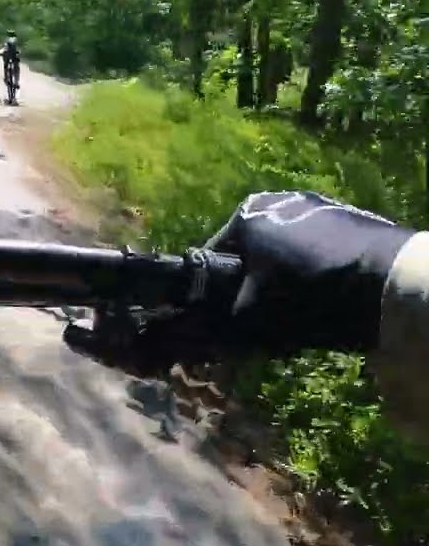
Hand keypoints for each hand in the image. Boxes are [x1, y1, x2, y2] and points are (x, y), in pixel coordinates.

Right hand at [65, 191, 413, 375]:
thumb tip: (152, 345)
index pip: (212, 258)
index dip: (214, 295)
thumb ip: (200, 329)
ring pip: (284, 256)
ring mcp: (321, 205)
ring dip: (284, 284)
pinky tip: (327, 302)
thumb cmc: (309, 296)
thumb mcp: (247, 318)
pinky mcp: (354, 219)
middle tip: (264, 324)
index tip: (224, 323)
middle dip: (251, 288)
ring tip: (299, 317)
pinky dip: (314, 277)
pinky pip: (317, 253)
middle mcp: (279, 199)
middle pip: (249, 257)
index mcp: (247, 213)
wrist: (392, 283)